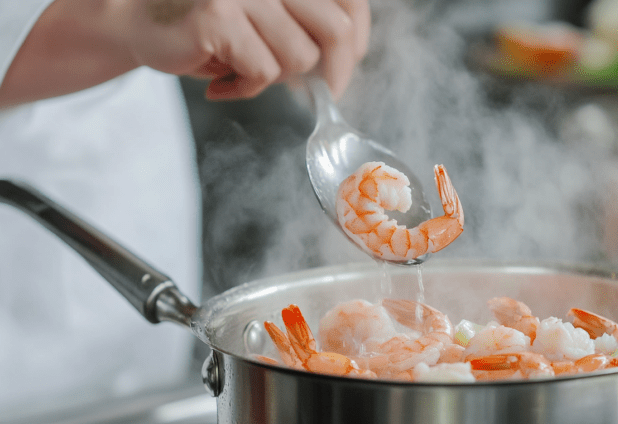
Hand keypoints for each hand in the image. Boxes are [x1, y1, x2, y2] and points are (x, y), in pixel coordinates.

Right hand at [126, 0, 370, 99]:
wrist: (135, 19)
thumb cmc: (210, 23)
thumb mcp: (268, 15)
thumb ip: (305, 22)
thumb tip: (349, 56)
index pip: (349, 0)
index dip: (358, 36)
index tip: (351, 62)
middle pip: (334, 30)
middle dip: (334, 73)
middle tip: (319, 95)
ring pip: (299, 58)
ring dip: (274, 78)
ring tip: (240, 70)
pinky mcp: (220, 15)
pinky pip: (263, 72)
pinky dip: (245, 88)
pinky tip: (219, 83)